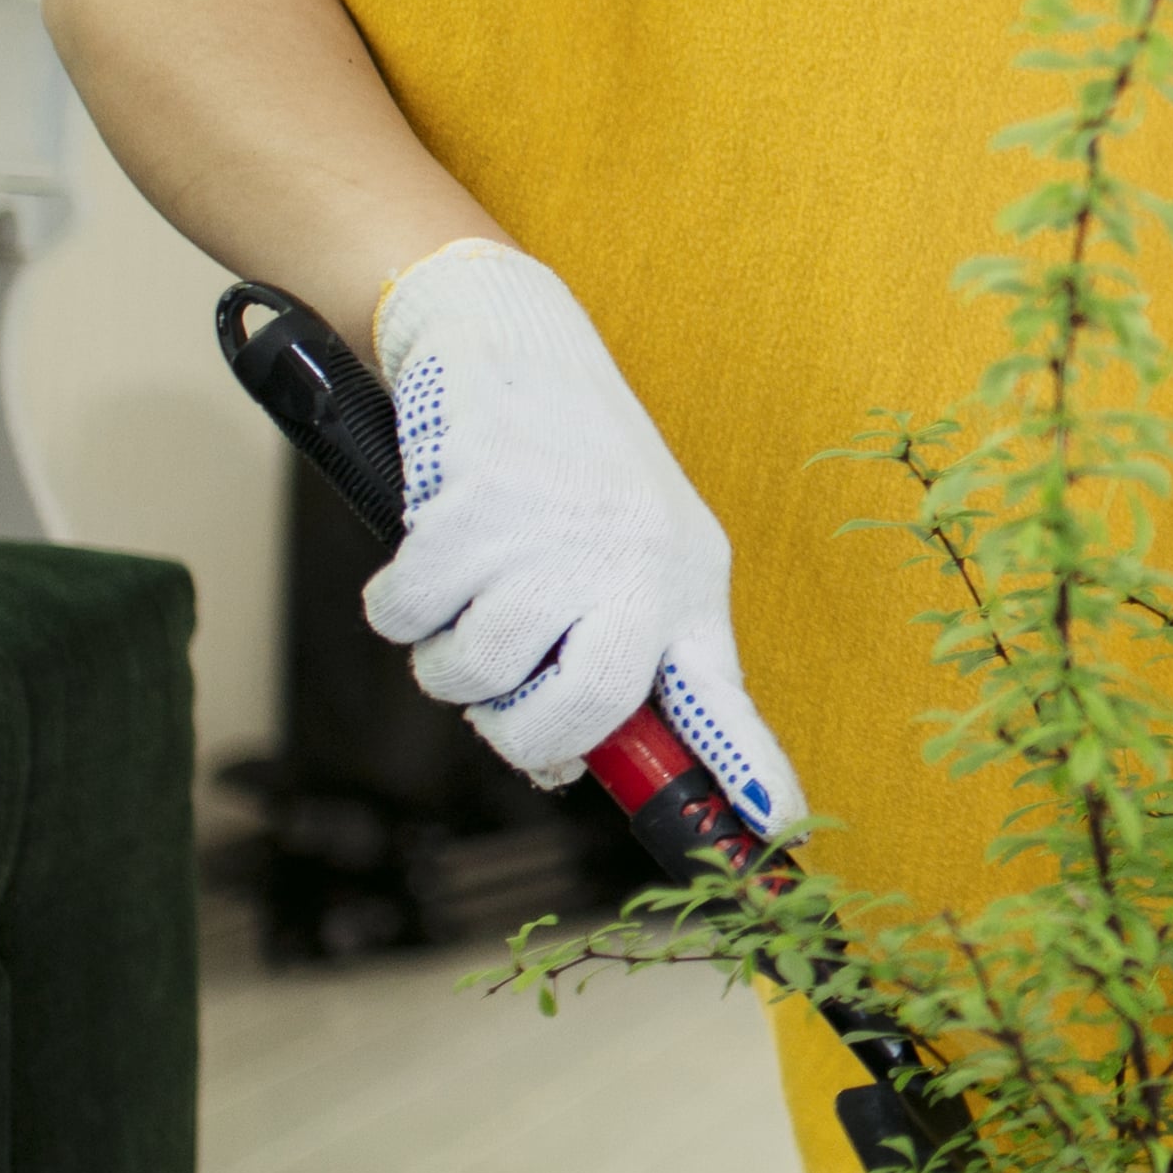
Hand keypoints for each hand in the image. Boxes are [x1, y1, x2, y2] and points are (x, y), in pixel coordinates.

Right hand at [358, 240, 801, 827]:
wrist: (513, 340)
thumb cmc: (571, 466)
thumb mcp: (630, 549)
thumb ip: (609, 652)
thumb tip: (564, 768)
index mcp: (684, 584)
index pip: (721, 696)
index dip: (749, 770)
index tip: (776, 831)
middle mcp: (633, 566)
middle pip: (568, 718)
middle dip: (513, 730)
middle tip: (498, 693)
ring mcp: (553, 539)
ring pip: (468, 674)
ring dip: (443, 655)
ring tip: (467, 592)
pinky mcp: (471, 510)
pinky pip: (405, 616)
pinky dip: (397, 602)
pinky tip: (428, 550)